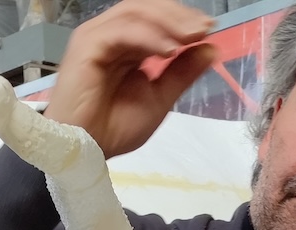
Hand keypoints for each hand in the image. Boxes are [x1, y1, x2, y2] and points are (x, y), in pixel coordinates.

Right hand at [43, 0, 216, 158]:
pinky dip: (149, 38)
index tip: (208, 30)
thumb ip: (182, 73)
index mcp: (126, 44)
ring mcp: (97, 37)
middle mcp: (110, 34)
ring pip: (135, 12)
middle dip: (178, 16)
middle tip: (203, 29)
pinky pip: (122, 32)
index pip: (155, 16)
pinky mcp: (87, 45)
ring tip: (191, 37)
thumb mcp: (159, 99)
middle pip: (146, 6)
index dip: (182, 19)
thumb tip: (210, 49)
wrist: (86, 149)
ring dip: (168, 23)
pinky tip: (169, 51)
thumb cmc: (113, 129)